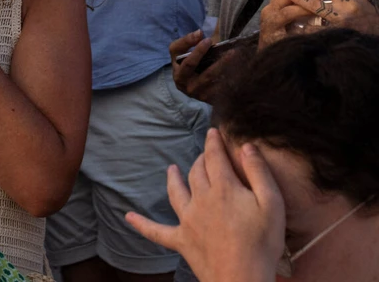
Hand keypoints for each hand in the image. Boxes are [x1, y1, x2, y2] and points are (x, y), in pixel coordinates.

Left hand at [127, 129, 283, 281]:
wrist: (242, 279)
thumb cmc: (262, 243)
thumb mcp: (272, 204)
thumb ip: (259, 172)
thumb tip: (246, 146)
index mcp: (222, 188)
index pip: (215, 157)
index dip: (214, 142)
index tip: (213, 132)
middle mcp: (200, 200)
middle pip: (196, 172)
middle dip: (201, 159)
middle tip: (205, 154)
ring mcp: (187, 220)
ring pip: (175, 192)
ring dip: (173, 179)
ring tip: (171, 169)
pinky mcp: (181, 241)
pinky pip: (156, 231)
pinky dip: (142, 224)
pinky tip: (128, 217)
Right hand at [169, 30, 249, 104]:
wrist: (187, 83)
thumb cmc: (183, 63)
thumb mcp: (178, 52)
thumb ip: (186, 41)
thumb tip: (199, 33)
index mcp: (179, 76)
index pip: (188, 64)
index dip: (198, 52)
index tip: (209, 39)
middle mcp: (190, 88)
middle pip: (207, 76)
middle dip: (220, 63)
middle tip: (231, 50)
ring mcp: (202, 96)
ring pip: (220, 85)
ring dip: (229, 71)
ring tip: (237, 58)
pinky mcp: (211, 100)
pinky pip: (224, 90)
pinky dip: (231, 79)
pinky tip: (239, 70)